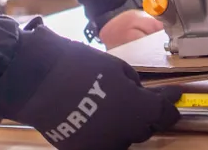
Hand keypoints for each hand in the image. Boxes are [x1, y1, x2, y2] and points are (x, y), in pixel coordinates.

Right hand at [0, 17, 180, 149]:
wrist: (35, 79)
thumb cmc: (75, 65)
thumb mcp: (114, 65)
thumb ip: (133, 84)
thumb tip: (139, 93)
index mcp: (139, 110)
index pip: (166, 114)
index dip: (170, 103)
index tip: (173, 94)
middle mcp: (126, 133)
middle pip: (145, 128)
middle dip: (142, 112)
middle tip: (131, 95)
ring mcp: (103, 146)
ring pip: (122, 138)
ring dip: (120, 124)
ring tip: (103, 104)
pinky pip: (98, 143)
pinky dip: (97, 132)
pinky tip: (87, 115)